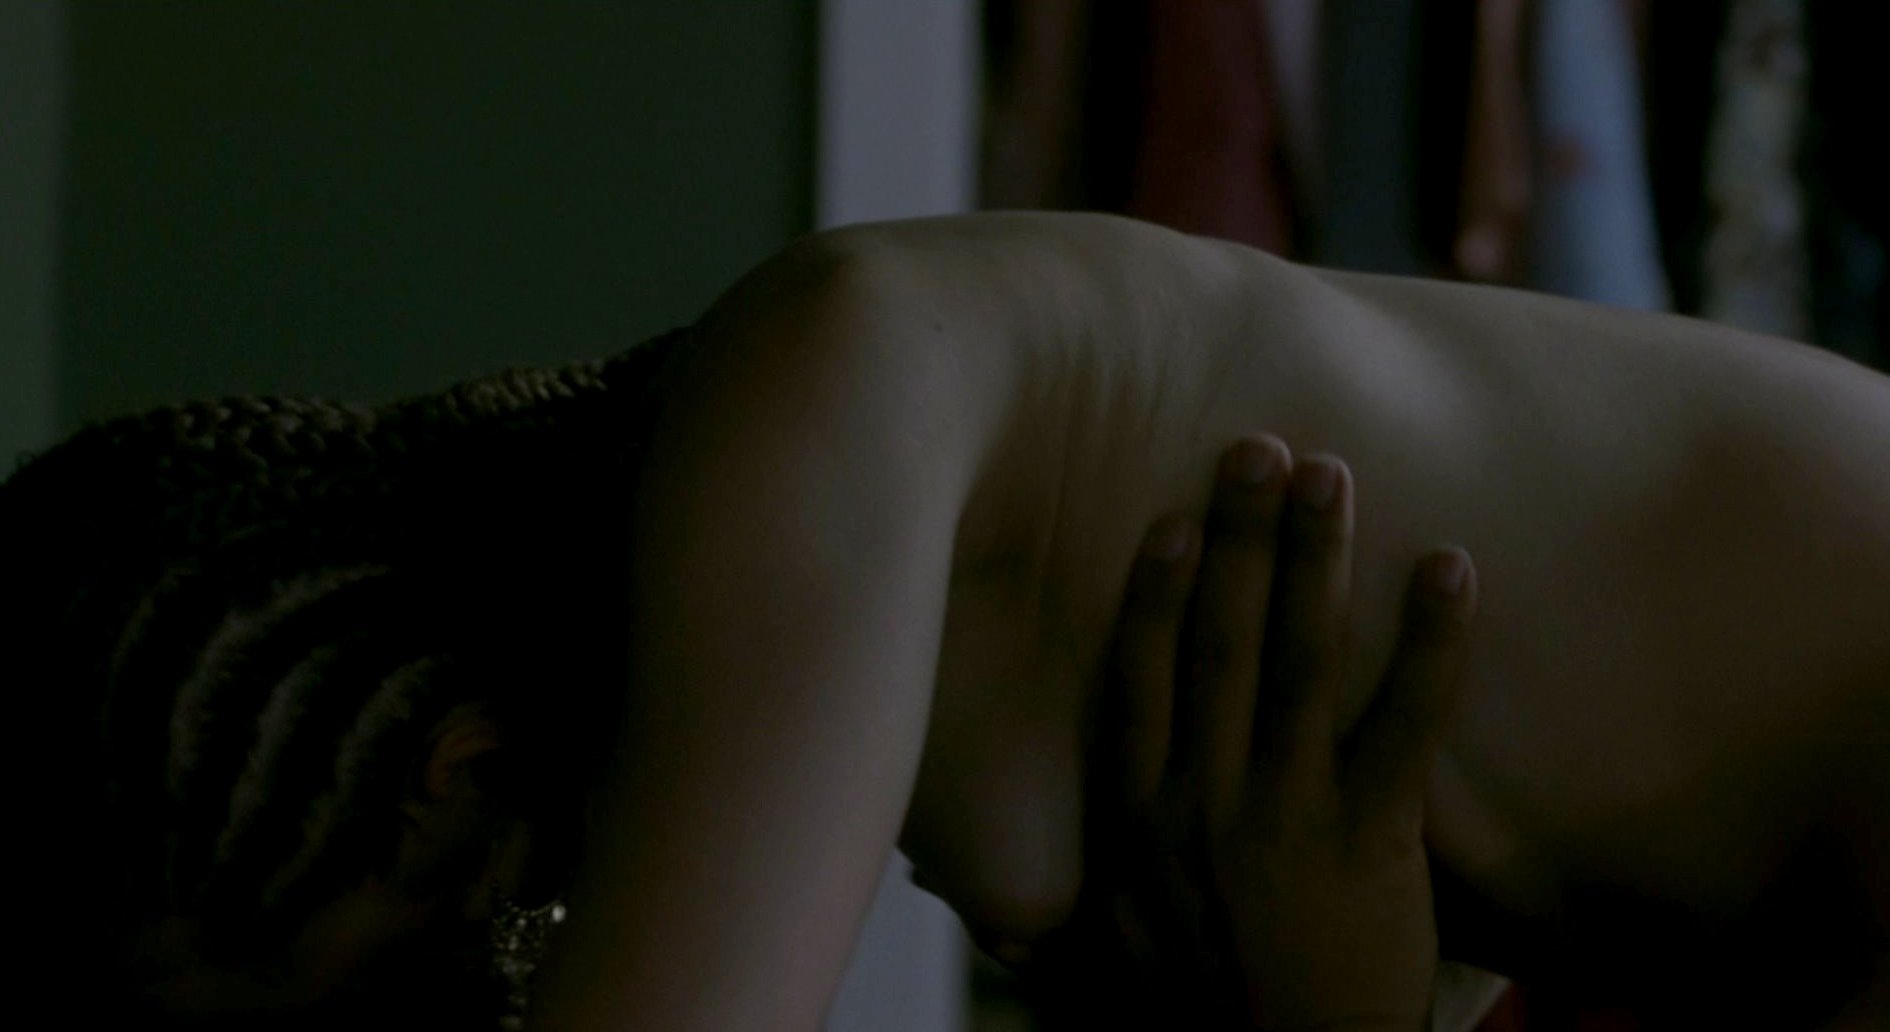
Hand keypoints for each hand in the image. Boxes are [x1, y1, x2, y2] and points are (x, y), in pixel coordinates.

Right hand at [1034, 437, 1477, 1029]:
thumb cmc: (1200, 1010)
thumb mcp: (1118, 937)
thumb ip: (1086, 871)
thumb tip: (980, 875)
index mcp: (1137, 816)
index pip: (1138, 680)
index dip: (1151, 592)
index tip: (1171, 521)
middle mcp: (1199, 800)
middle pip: (1215, 642)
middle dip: (1236, 539)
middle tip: (1256, 449)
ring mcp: (1283, 813)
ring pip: (1297, 661)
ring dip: (1313, 558)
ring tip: (1330, 475)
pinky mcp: (1367, 837)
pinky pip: (1404, 720)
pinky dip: (1430, 639)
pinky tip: (1450, 566)